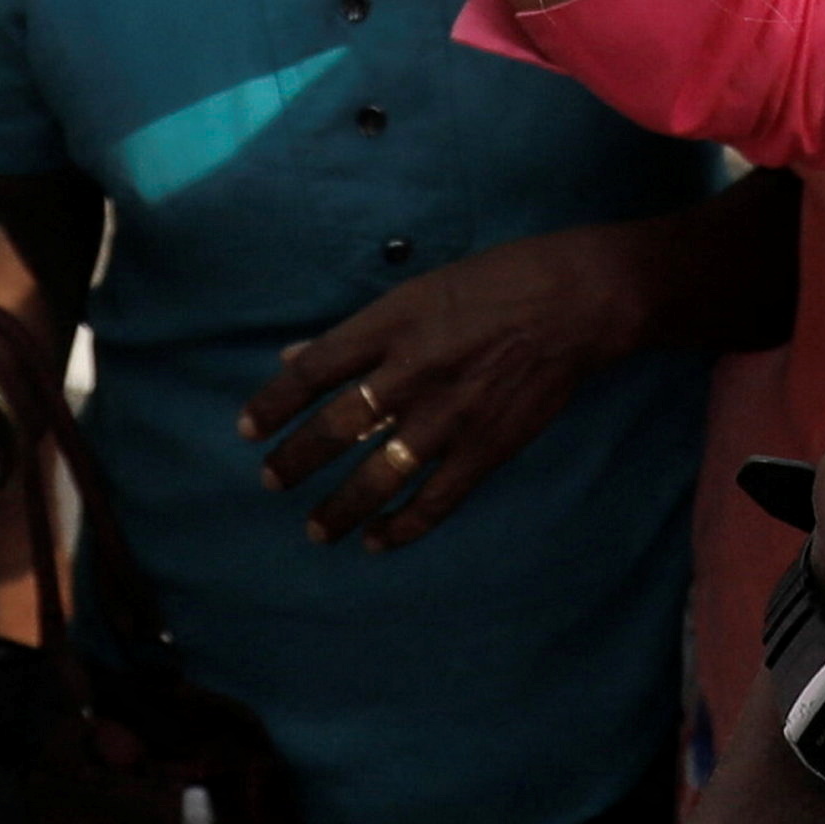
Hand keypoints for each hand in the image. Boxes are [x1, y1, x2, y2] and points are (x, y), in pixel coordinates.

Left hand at [244, 228, 663, 550]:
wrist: (576, 304)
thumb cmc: (498, 283)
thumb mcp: (420, 290)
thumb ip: (360, 333)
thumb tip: (297, 357)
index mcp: (393, 324)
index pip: (313, 370)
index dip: (273, 403)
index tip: (247, 429)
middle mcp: (413, 371)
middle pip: (336, 427)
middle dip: (295, 461)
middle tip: (271, 481)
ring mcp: (450, 415)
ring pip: (378, 474)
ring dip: (339, 507)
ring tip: (315, 529)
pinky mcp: (485, 448)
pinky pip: (435, 500)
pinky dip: (403, 526)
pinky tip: (378, 540)